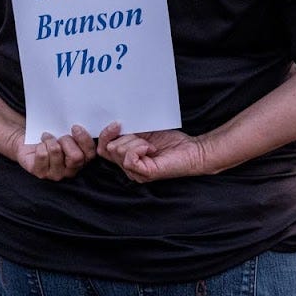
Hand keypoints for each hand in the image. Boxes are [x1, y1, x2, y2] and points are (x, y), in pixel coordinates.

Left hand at [7, 125, 96, 180]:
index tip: (74, 127)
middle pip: (76, 157)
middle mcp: (71, 171)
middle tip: (60, 137)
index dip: (84, 139)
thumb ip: (77, 132)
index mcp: (82, 160)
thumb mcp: (67, 133)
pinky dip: (40, 145)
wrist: (30, 142)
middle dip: (66, 141)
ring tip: (47, 138)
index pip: (90, 154)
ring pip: (57, 152)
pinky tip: (40, 145)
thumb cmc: (53, 137)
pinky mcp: (41, 173)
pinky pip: (42, 155)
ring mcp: (56, 174)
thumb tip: (79, 126)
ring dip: (51, 140)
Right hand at [96, 124, 213, 183]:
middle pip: (108, 149)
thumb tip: (114, 121)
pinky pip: (129, 160)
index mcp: (126, 156)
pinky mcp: (145, 174)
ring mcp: (135, 172)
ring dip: (134, 142)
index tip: (117, 123)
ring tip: (149, 144)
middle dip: (124, 137)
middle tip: (143, 137)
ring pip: (118, 152)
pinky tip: (150, 148)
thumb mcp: (144, 131)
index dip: (105, 134)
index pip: (102, 149)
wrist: (193, 150)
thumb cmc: (172, 141)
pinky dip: (138, 149)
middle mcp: (128, 167)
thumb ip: (129, 130)